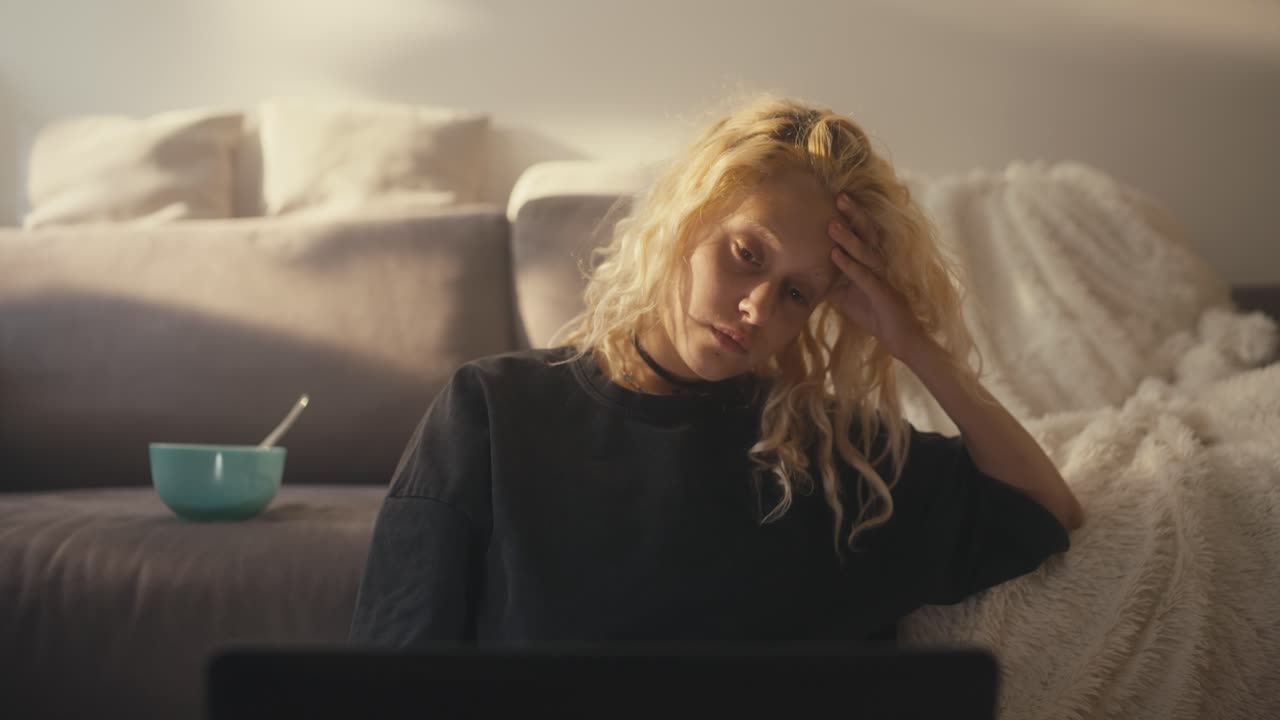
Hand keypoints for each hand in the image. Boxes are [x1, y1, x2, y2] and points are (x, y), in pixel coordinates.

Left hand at [826, 192, 926, 358]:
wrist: (897, 337)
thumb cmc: (871, 311)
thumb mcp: (843, 291)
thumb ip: (828, 276)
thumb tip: (804, 267)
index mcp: (871, 260)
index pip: (862, 232)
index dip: (851, 215)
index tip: (834, 196)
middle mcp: (878, 263)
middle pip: (868, 233)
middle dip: (854, 214)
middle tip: (839, 195)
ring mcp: (882, 277)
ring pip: (866, 252)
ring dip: (849, 238)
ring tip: (831, 224)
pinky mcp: (882, 293)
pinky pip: (865, 277)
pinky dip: (850, 266)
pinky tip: (835, 255)